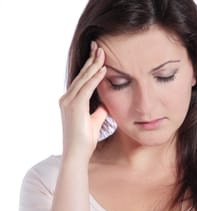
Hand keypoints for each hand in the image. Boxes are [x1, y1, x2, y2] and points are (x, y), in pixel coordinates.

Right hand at [59, 41, 107, 160]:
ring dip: (94, 65)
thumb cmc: (85, 140)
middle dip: (91, 61)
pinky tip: (103, 69)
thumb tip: (107, 102)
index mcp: (70, 101)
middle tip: (99, 47)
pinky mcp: (74, 107)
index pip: (81, 80)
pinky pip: (86, 89)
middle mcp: (66, 99)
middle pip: (81, 76)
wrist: (77, 154)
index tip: (98, 56)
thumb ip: (99, 110)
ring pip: (83, 79)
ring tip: (103, 53)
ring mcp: (68, 102)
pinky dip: (95, 78)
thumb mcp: (94, 121)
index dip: (89, 67)